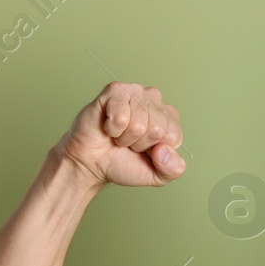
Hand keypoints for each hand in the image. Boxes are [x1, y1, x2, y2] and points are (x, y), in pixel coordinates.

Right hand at [54, 81, 185, 187]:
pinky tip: (108, 125)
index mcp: (170, 120)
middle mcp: (156, 101)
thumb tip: (164, 150)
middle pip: (157, 130)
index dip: (156, 151)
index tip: (144, 151)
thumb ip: (173, 169)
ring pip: (138, 124)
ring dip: (124, 137)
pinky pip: (121, 118)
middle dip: (139, 144)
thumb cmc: (123, 163)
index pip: (173, 137)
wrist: (91, 163)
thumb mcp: (157, 175)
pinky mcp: (116, 90)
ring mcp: (136, 92)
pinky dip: (112, 129)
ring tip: (118, 134)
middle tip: (128, 142)